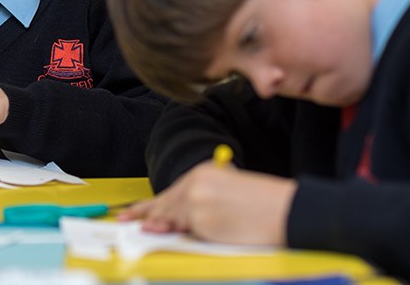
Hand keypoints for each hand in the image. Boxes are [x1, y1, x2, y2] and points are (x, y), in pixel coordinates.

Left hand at [118, 162, 297, 245]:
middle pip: (164, 206)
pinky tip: (162, 235)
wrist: (285, 210)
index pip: (170, 193)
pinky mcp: (202, 224)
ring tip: (139, 230)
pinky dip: (179, 236)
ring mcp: (197, 205)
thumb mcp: (227, 189)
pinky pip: (187, 234)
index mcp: (202, 174)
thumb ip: (201, 198)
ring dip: (159, 226)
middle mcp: (195, 186)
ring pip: (171, 220)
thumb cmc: (262, 203)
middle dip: (146, 216)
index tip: (133, 213)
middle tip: (124, 222)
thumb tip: (176, 217)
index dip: (149, 205)